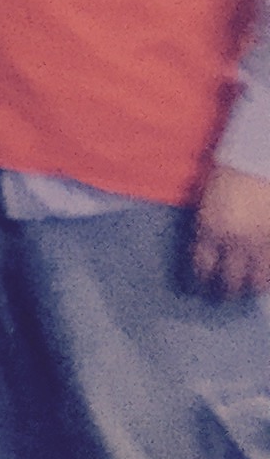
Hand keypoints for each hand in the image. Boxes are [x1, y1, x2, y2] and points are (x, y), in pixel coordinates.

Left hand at [191, 164, 269, 301]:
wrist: (258, 162)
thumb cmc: (227, 175)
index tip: (195, 289)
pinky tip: (266, 279)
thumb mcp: (206, 201)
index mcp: (210, 230)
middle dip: (224, 292)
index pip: (201, 267)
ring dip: (250, 287)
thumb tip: (207, 252)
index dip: (198, 281)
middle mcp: (235, 242)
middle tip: (221, 297)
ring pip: (257, 281)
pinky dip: (269, 277)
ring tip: (246, 289)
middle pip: (229, 281)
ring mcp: (261, 243)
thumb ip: (206, 227)